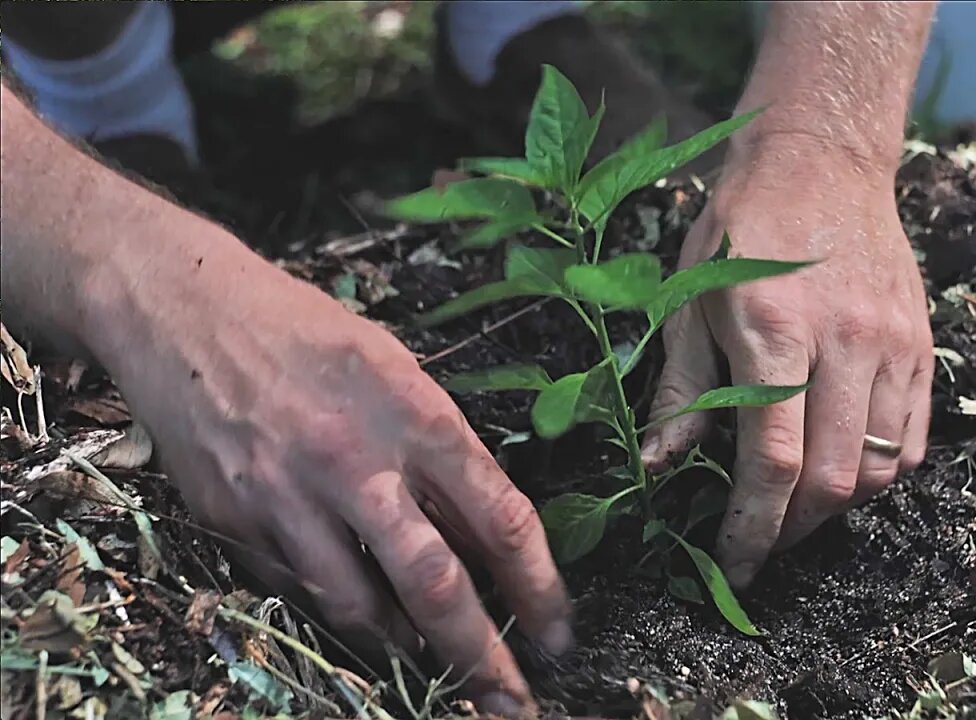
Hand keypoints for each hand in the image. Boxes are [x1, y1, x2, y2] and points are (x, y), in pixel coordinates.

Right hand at [95, 235, 568, 716]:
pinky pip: (300, 593)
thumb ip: (443, 448)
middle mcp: (356, 462)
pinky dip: (341, 618)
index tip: (559, 631)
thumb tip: (487, 533)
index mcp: (415, 415)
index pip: (501, 519)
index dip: (540, 588)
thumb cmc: (306, 331)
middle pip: (436, 585)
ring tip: (440, 678)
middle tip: (515, 704)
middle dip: (484, 660)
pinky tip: (367, 628)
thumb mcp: (397, 368)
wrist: (183, 308)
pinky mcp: (235, 521)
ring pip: (362, 610)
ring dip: (409, 655)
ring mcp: (288, 498)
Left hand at [643, 134, 933, 587]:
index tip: (734, 564)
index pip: (773, 460)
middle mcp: (843, 341)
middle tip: (762, 539)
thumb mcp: (689, 299)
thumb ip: (681, 389)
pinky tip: (846, 471)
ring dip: (837, 507)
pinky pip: (912, 439)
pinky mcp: (920, 344)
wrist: (822, 158)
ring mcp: (891, 344)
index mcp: (774, 330)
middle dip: (793, 529)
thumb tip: (658, 466)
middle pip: (833, 477)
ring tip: (799, 509)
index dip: (753, 528)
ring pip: (880, 467)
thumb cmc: (741, 226)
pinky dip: (882, 474)